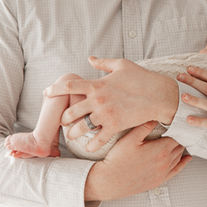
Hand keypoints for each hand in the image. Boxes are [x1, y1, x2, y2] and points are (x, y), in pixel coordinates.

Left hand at [46, 57, 178, 149]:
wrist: (159, 94)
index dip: (55, 89)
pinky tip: (88, 147)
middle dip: (63, 118)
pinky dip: (91, 145)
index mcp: (97, 84)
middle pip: (70, 112)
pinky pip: (97, 139)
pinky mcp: (115, 126)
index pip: (69, 86)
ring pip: (80, 128)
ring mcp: (106, 114)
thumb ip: (103, 63)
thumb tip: (90, 59)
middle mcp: (98, 100)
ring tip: (72, 135)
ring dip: (73, 133)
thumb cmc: (142, 78)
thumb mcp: (121, 65)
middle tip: (63, 121)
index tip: (47, 93)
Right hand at [84, 122, 190, 200]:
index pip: (177, 136)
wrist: (110, 181)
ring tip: (180, 140)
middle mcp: (166, 162)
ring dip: (180, 148)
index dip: (177, 128)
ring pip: (179, 157)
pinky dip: (183, 163)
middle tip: (178, 129)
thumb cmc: (118, 160)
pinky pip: (177, 170)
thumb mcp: (130, 138)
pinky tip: (187, 158)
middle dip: (179, 137)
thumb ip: (145, 126)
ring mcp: (163, 172)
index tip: (177, 122)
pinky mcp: (159, 180)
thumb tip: (156, 118)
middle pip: (179, 146)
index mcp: (161, 149)